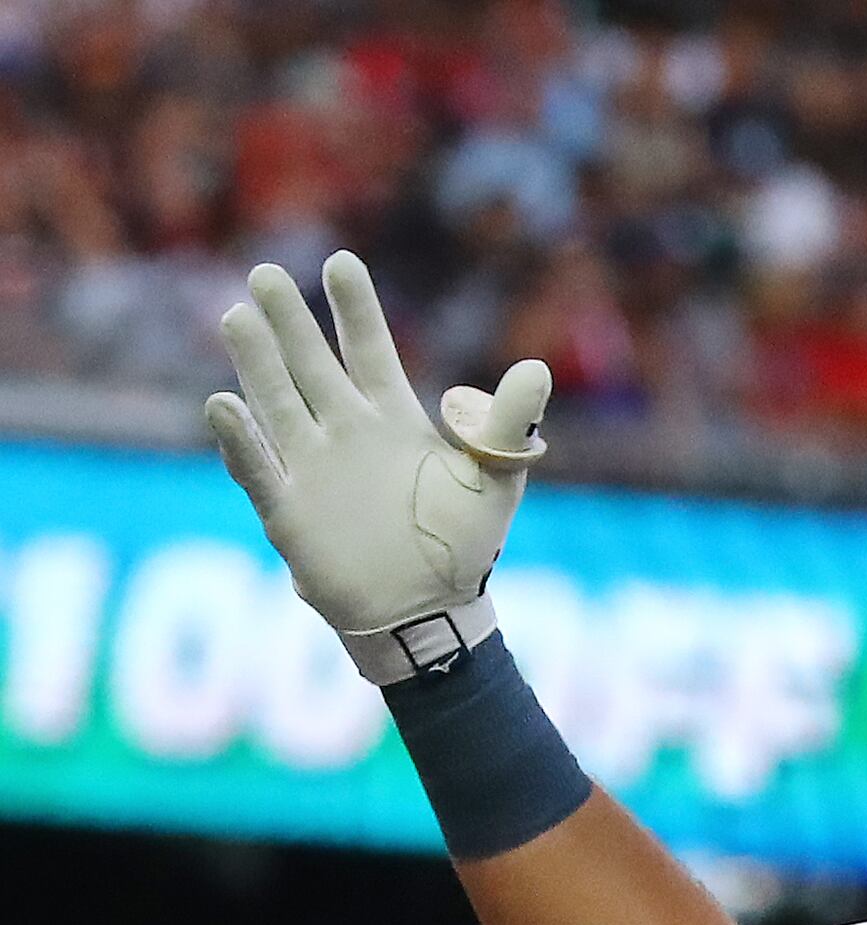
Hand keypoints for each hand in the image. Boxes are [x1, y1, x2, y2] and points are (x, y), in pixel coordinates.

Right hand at [205, 252, 550, 683]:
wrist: (430, 615)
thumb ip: (506, 426)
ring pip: (277, 403)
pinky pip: (258, 469)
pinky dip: (242, 442)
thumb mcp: (493, 483)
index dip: (354, 310)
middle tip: (267, 273)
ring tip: (239, 317)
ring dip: (257, 364)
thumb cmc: (462, 549)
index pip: (369, 351)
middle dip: (291, 323)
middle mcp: (345, 435)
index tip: (341, 262)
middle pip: (312, 366)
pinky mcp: (289, 511)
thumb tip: (538, 369)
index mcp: (392, 422)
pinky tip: (225, 407)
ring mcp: (313, 469)